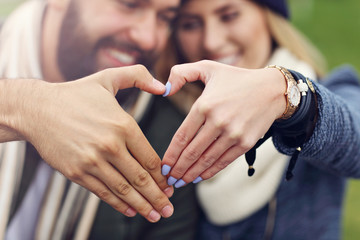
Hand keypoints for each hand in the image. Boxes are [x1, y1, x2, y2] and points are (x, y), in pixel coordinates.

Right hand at [3, 65, 173, 221]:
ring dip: (142, 206)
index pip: (150, 158)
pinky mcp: (77, 172)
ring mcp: (92, 161)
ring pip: (124, 190)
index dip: (162, 176)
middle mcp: (110, 146)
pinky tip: (130, 211)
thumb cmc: (76, 94)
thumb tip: (163, 86)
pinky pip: (102, 192)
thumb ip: (138, 76)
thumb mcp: (108, 78)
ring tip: (155, 216)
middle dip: (157, 197)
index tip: (170, 185)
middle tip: (169, 209)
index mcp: (123, 125)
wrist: (38, 109)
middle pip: (141, 178)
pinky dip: (118, 204)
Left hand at [161, 60, 286, 186]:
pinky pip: (223, 162)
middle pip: (192, 152)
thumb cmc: (236, 79)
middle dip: (178, 169)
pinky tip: (199, 178)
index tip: (163, 166)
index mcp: (204, 105)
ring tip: (180, 182)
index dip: (171, 154)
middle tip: (168, 179)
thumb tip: (165, 89)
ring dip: (191, 174)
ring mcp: (233, 134)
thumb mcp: (208, 68)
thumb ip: (181, 73)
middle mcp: (218, 121)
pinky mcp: (245, 143)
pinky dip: (210, 172)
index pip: (182, 136)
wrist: (271, 89)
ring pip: (206, 160)